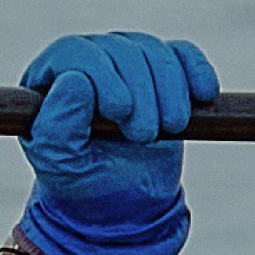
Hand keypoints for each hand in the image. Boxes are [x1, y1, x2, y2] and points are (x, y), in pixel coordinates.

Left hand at [9, 26, 216, 254]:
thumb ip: (58, 126)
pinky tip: (204, 94)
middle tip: (145, 136)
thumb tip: (75, 79)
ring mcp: (126, 63)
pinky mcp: (161, 73)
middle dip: (141, 91)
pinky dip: (196, 70)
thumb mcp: (62, 164)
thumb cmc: (85, 184)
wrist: (126, 205)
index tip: (121, 112)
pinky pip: (182, 54)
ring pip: (153, 50)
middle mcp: (88, 62)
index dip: (102, 75)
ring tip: (170, 128)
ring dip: (169, 89)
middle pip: (119, 49)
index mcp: (51, 79)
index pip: (76, 53)